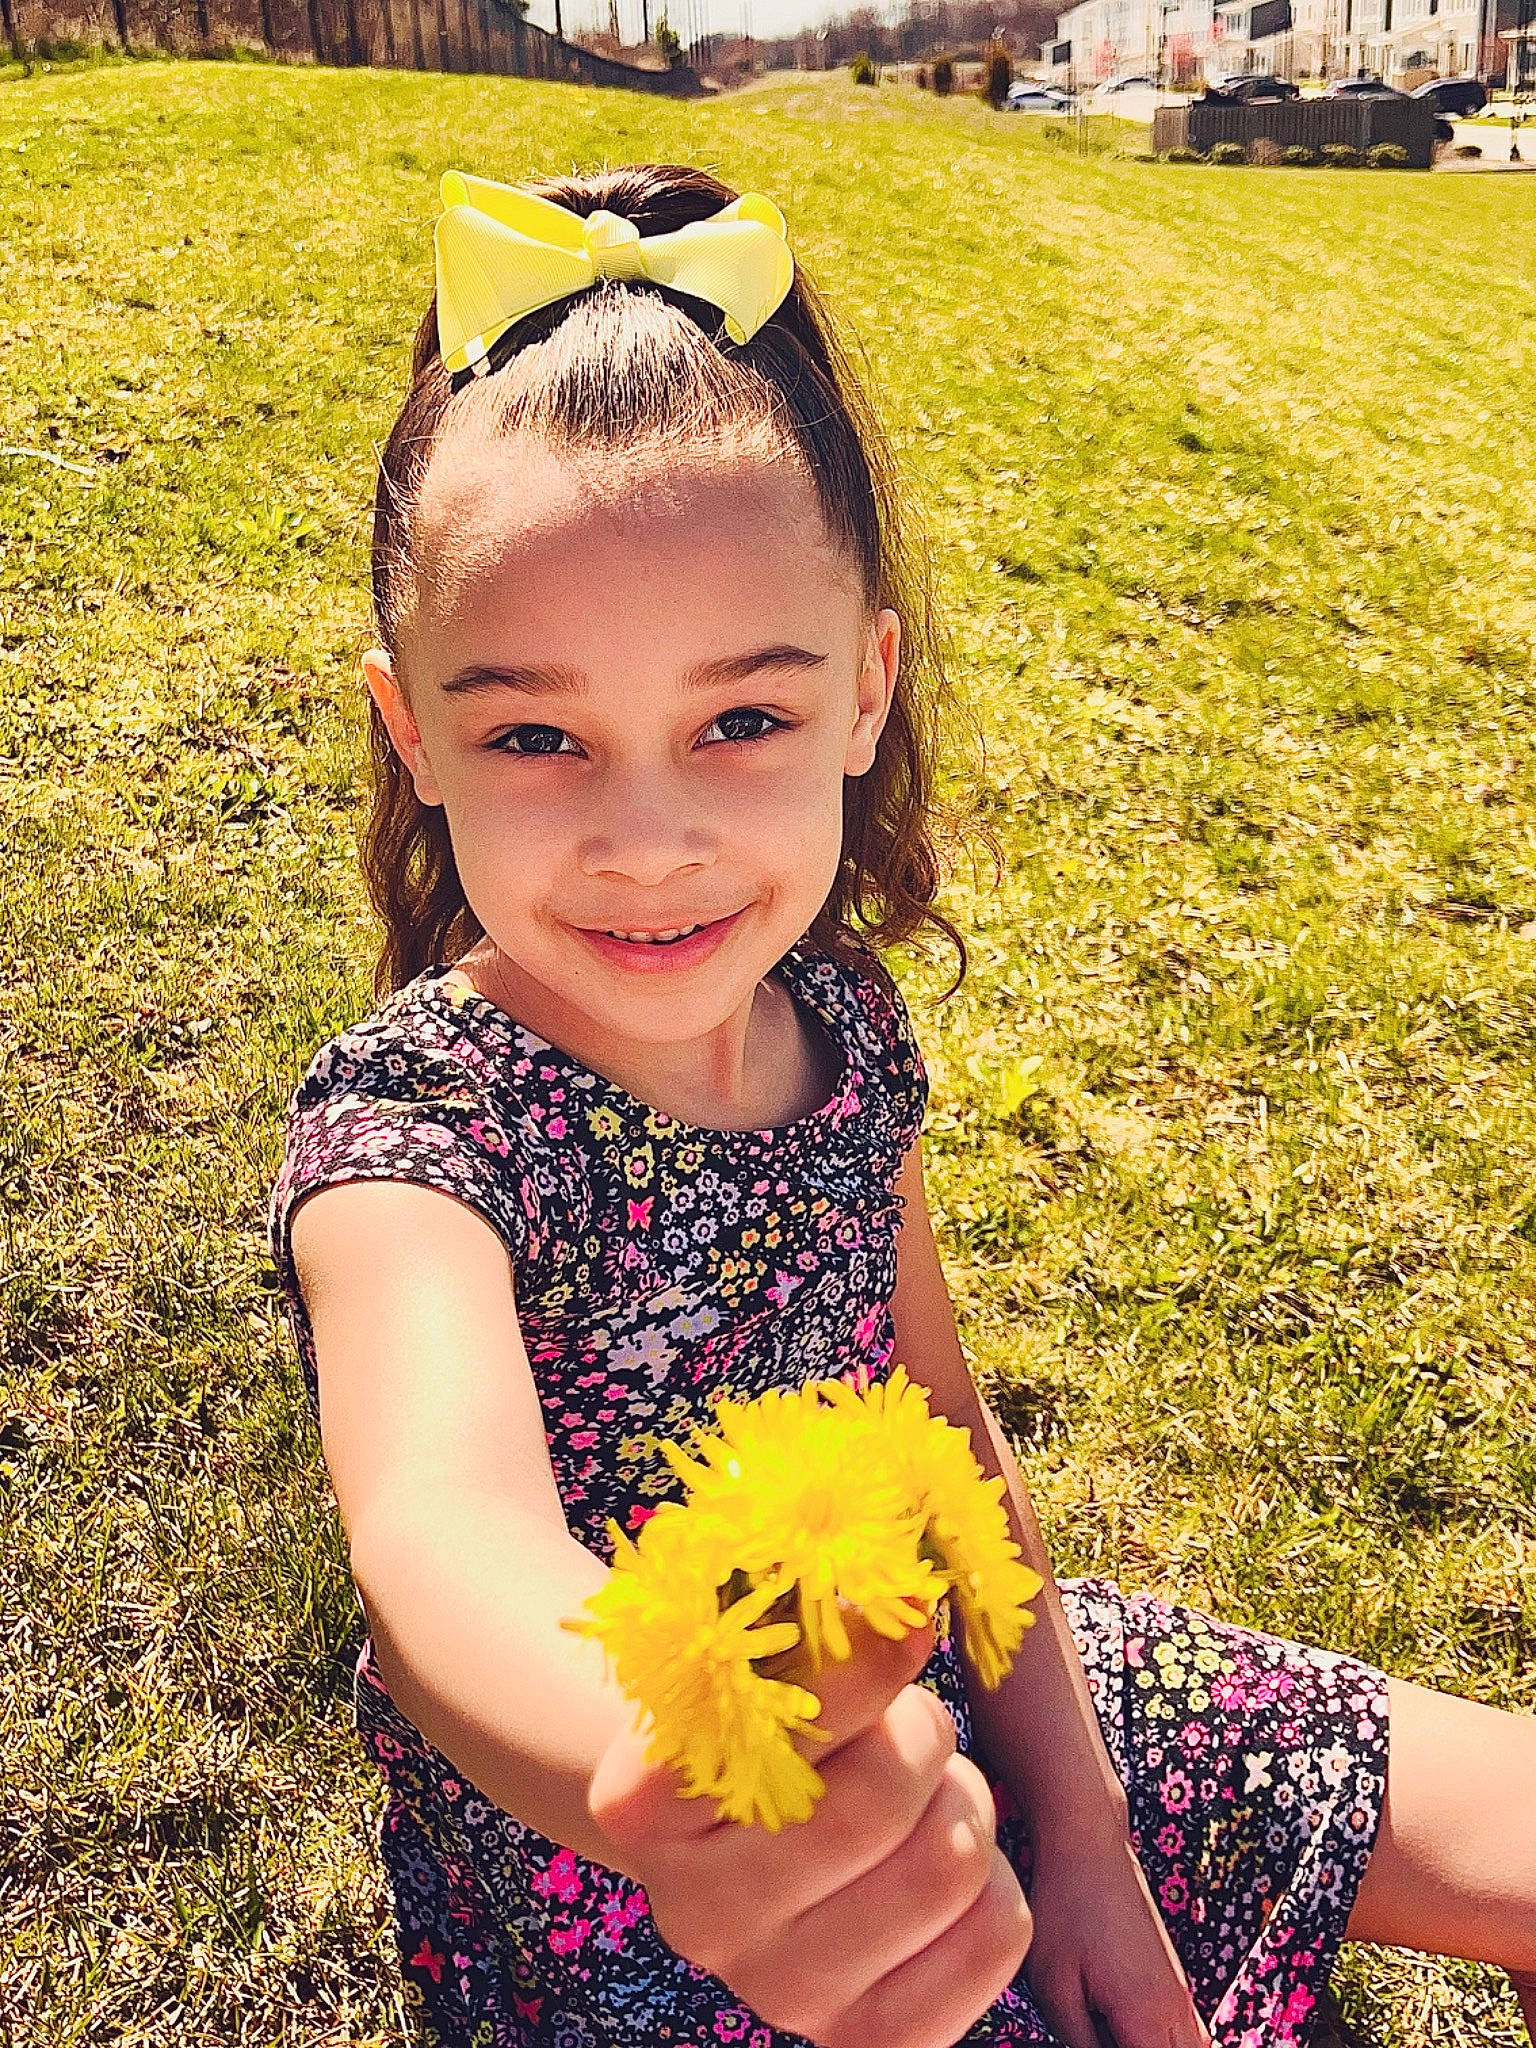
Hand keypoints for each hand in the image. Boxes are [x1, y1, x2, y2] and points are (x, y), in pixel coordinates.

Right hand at [589, 1611, 1033, 2047]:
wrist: (749, 1846)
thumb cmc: (765, 1729)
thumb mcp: (758, 1671)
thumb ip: (816, 1639)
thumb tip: (907, 1609)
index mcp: (639, 1805)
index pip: (760, 1730)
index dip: (856, 1667)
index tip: (908, 1617)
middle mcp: (695, 1914)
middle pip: (877, 1801)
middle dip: (921, 1732)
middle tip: (911, 1722)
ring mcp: (779, 1992)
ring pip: (948, 1864)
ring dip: (963, 1801)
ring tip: (923, 1793)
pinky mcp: (867, 2039)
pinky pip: (994, 1936)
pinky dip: (996, 1881)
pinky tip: (934, 1862)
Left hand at [1023, 1824, 1209, 2047]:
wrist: (1088, 1845)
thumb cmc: (1064, 1911)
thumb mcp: (1055, 1989)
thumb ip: (1082, 2045)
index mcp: (1149, 2018)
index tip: (1097, 2041)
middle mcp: (1177, 2007)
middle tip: (1105, 2033)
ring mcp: (1180, 1990)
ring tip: (1111, 2027)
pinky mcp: (1172, 1976)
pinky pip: (1187, 2031)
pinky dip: (1169, 2042)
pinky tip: (1128, 2029)